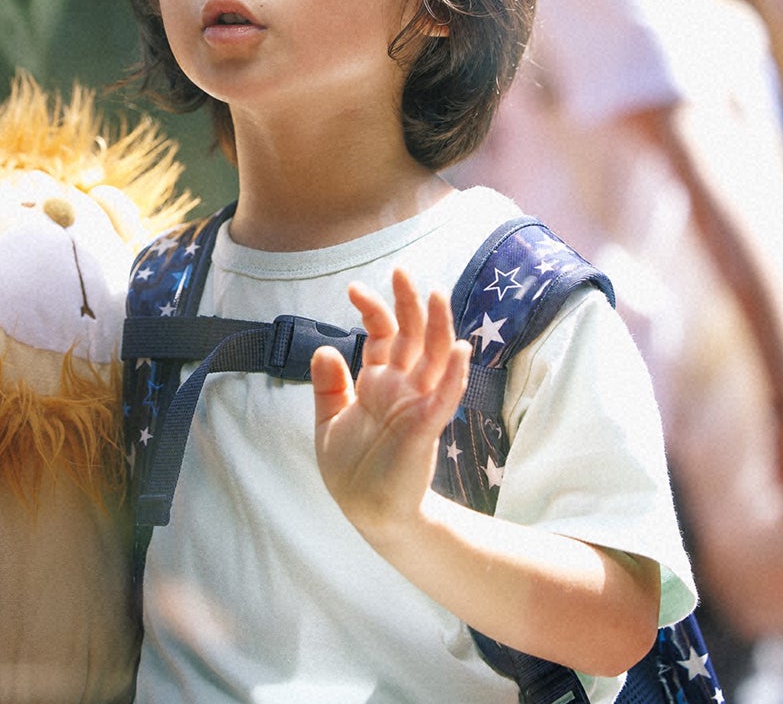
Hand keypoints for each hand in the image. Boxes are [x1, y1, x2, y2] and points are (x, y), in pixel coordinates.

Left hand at [312, 268, 470, 537]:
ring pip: (435, 358)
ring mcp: (417, 405)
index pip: (383, 335)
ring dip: (439, 327)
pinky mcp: (426, 428)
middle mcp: (401, 388)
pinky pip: (443, 397)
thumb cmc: (352, 468)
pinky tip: (458, 350)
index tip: (354, 289)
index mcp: (378, 383)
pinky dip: (452, 375)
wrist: (367, 511)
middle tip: (401, 271)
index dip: (373, 310)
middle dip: (408, 304)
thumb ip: (328, 387)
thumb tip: (324, 348)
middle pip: (412, 336)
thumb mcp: (329, 422)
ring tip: (437, 294)